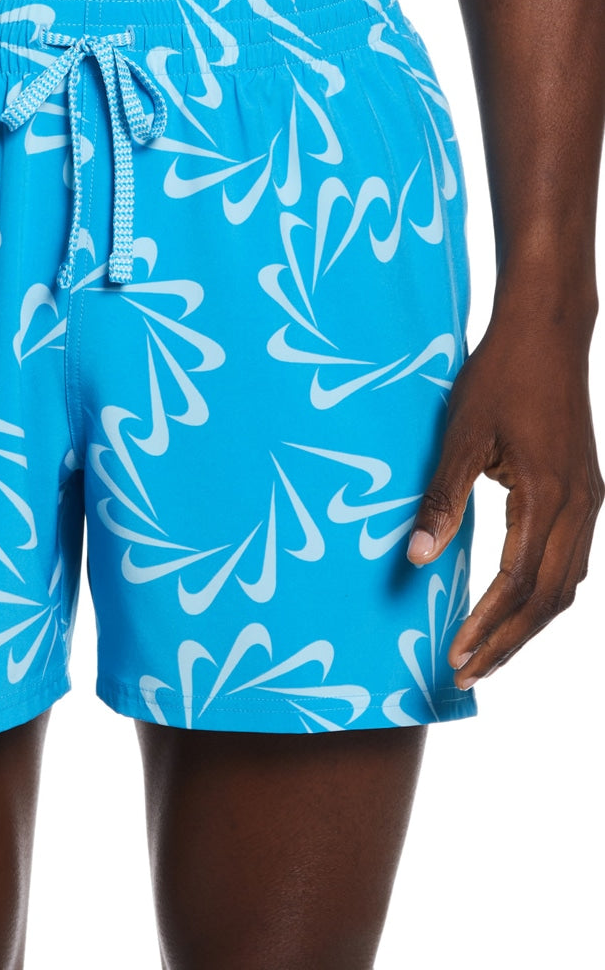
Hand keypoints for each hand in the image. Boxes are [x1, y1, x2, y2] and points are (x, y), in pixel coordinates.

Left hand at [405, 312, 601, 689]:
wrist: (547, 330)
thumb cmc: (498, 376)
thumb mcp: (460, 435)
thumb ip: (441, 499)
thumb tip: (415, 559)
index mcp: (549, 497)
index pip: (517, 585)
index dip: (486, 628)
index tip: (455, 659)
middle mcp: (580, 506)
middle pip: (549, 599)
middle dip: (508, 641)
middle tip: (468, 673)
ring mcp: (591, 500)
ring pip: (567, 584)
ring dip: (528, 624)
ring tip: (489, 653)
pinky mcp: (587, 490)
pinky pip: (573, 559)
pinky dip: (545, 593)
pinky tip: (517, 606)